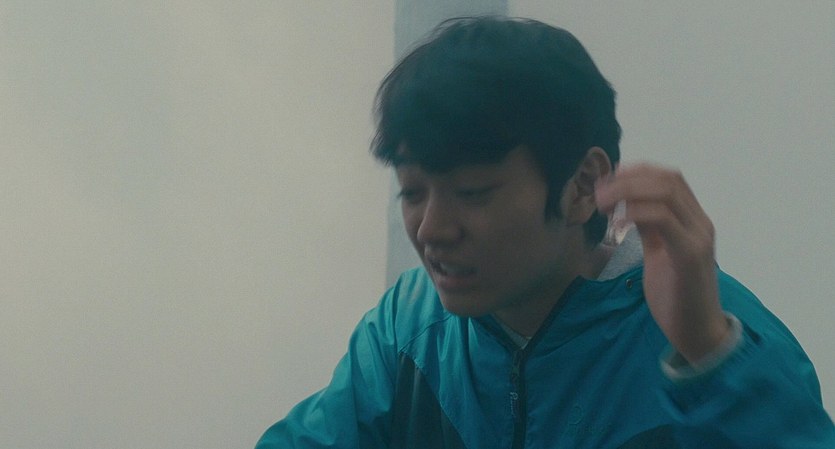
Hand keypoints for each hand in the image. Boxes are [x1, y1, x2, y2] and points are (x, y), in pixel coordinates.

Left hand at [595, 164, 730, 363]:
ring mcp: (698, 237)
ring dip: (628, 192)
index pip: (669, 178)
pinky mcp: (690, 255)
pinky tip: (618, 225)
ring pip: (666, 193)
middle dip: (628, 179)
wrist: (697, 332)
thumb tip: (628, 204)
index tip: (608, 179)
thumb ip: (649, 227)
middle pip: (667, 179)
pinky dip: (636, 214)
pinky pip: (663, 220)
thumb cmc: (676, 295)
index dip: (637, 171)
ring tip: (602, 204)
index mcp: (693, 220)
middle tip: (598, 192)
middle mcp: (700, 222)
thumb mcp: (658, 252)